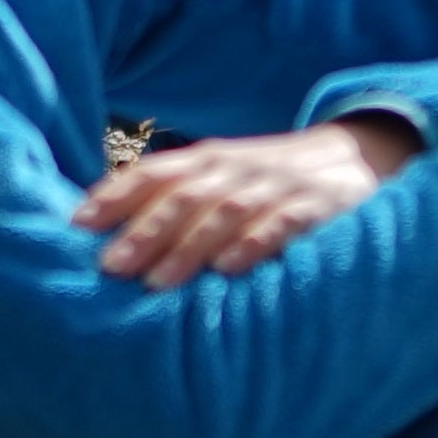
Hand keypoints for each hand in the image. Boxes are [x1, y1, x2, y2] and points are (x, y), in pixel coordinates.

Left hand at [75, 122, 416, 287]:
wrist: (360, 155)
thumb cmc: (272, 178)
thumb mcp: (226, 174)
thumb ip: (178, 194)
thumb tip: (107, 228)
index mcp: (209, 159)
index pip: (155, 172)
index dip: (116, 194)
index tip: (78, 224)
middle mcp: (237, 167)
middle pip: (183, 196)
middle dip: (144, 230)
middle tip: (110, 267)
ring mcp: (277, 185)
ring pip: (225, 212)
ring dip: (189, 246)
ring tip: (159, 283)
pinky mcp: (317, 206)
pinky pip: (282, 223)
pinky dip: (255, 244)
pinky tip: (231, 268)